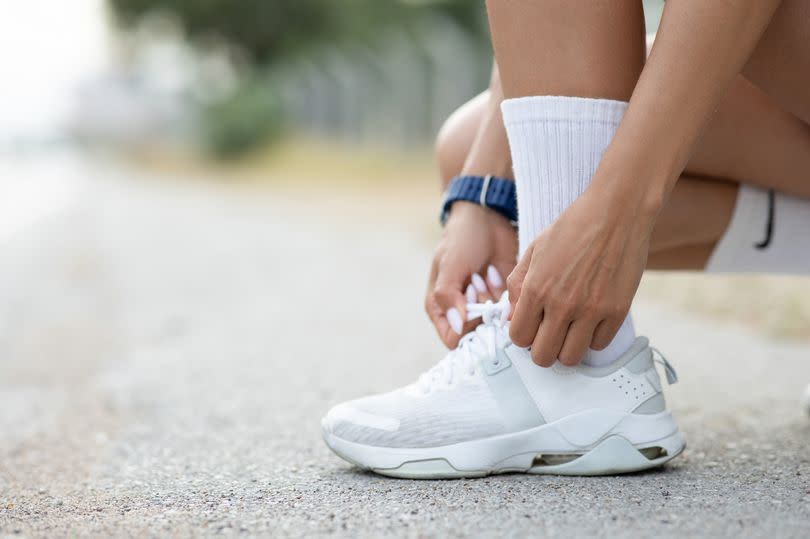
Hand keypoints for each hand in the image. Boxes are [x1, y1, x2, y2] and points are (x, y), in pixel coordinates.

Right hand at [426, 202, 516, 347]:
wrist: (486, 218)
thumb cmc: (460, 240)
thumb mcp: (449, 266)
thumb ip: (448, 296)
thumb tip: (457, 327)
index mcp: (441, 308)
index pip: (453, 338)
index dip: (466, 330)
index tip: (473, 307)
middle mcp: (462, 312)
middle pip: (477, 334)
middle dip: (482, 310)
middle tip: (479, 284)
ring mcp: (484, 306)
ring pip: (495, 324)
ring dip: (494, 300)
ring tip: (486, 274)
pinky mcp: (503, 298)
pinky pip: (510, 311)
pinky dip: (507, 295)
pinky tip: (496, 273)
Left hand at [506, 185, 654, 365]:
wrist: (617, 212)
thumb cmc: (573, 227)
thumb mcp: (534, 250)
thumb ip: (517, 285)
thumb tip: (511, 317)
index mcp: (536, 288)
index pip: (518, 337)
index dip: (522, 335)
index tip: (531, 327)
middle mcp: (561, 304)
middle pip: (543, 356)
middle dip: (542, 348)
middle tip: (549, 334)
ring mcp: (591, 310)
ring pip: (571, 358)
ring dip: (567, 348)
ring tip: (570, 330)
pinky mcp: (617, 311)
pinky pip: (599, 345)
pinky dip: (593, 337)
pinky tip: (591, 320)